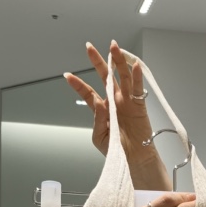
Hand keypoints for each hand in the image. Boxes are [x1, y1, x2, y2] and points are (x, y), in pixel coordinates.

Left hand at [64, 41, 158, 166]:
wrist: (133, 160)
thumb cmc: (116, 150)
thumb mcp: (99, 137)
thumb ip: (97, 119)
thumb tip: (98, 102)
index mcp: (102, 110)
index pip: (88, 93)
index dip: (78, 84)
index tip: (67, 75)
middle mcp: (114, 102)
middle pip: (105, 77)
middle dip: (98, 62)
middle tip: (89, 47)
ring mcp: (126, 101)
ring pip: (121, 76)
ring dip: (117, 61)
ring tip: (113, 47)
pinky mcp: (138, 105)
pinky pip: (137, 88)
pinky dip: (136, 76)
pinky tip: (133, 65)